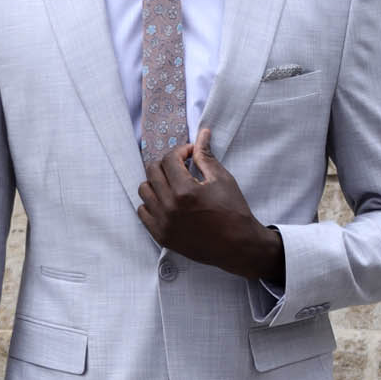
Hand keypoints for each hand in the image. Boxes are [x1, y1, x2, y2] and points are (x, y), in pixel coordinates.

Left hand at [137, 126, 284, 284]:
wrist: (238, 245)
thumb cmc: (233, 212)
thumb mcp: (222, 179)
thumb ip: (206, 156)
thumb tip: (202, 134)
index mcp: (185, 191)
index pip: (169, 159)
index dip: (181, 151)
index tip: (190, 155)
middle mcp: (170, 207)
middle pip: (152, 172)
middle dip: (167, 164)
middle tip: (181, 167)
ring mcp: (163, 223)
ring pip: (144, 191)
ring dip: (156, 182)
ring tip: (172, 184)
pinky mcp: (161, 236)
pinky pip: (142, 212)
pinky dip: (151, 203)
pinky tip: (166, 201)